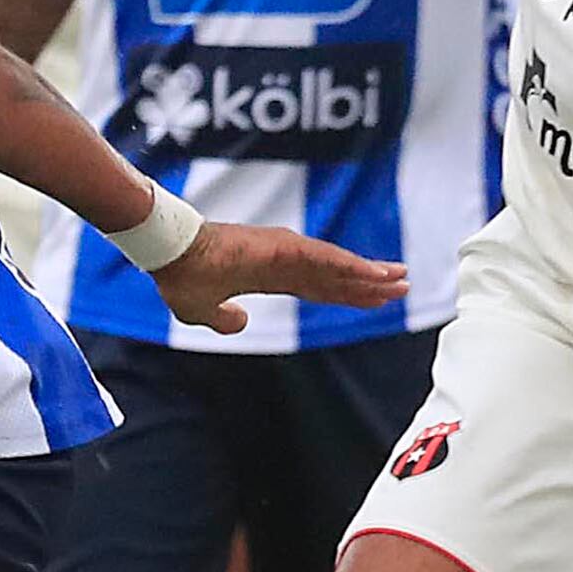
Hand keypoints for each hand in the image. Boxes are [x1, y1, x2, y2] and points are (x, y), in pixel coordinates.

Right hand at [146, 219, 409, 335]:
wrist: (171, 256)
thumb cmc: (182, 276)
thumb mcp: (203, 310)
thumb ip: (224, 319)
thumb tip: (240, 323)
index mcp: (269, 275)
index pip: (318, 286)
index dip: (346, 293)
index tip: (373, 299)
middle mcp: (284, 261)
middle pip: (337, 276)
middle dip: (369, 284)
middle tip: (401, 287)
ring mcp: (286, 252)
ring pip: (339, 266)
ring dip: (371, 275)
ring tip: (401, 280)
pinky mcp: (285, 248)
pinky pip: (328, 261)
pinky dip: (354, 268)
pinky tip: (378, 276)